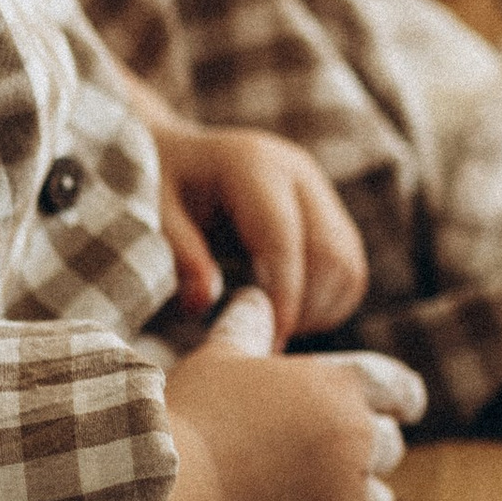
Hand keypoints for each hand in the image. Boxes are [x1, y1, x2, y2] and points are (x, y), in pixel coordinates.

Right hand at [145, 290, 425, 500]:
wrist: (161, 492)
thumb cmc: (187, 416)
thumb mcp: (218, 358)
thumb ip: (249, 327)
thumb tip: (256, 296)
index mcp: (341, 388)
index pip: (402, 390)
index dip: (401, 400)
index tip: (401, 410)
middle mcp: (357, 443)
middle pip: (391, 449)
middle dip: (362, 454)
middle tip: (316, 461)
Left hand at [151, 123, 368, 335]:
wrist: (177, 157)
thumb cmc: (159, 185)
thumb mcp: (153, 212)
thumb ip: (180, 254)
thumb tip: (203, 302)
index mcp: (254, 165)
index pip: (284, 240)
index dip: (281, 297)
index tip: (264, 343)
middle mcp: (298, 173)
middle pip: (330, 254)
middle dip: (303, 309)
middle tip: (263, 339)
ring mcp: (319, 192)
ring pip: (347, 265)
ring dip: (320, 310)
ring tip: (273, 328)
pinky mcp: (330, 214)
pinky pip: (349, 269)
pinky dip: (328, 303)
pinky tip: (289, 315)